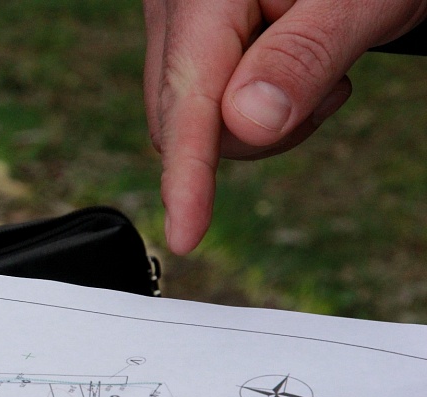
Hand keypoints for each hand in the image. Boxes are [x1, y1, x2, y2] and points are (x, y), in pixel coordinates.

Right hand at [143, 0, 426, 253]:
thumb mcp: (361, 1)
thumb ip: (302, 57)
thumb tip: (246, 126)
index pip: (188, 96)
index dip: (188, 171)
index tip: (188, 235)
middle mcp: (174, 5)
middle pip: (178, 117)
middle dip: (247, 136)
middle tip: (328, 94)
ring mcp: (172, 22)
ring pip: (187, 119)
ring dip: (252, 124)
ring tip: (317, 70)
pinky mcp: (183, 40)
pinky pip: (198, 103)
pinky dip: (246, 109)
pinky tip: (289, 70)